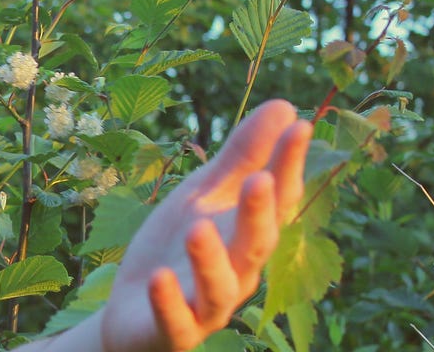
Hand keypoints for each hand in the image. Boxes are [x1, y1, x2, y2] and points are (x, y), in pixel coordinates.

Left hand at [98, 99, 310, 350]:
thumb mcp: (204, 195)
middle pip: (255, 245)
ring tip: (199, 227)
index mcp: (248, 235)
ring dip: (211, 259)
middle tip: (262, 179)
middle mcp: (237, 273)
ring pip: (218, 287)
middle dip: (259, 214)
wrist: (133, 311)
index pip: (277, 200)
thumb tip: (285, 105)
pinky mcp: (172, 333)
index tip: (300, 125)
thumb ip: (241, 157)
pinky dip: (168, 301)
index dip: (288, 166)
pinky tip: (158, 278)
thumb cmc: (177, 248)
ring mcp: (206, 307)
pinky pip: (175, 321)